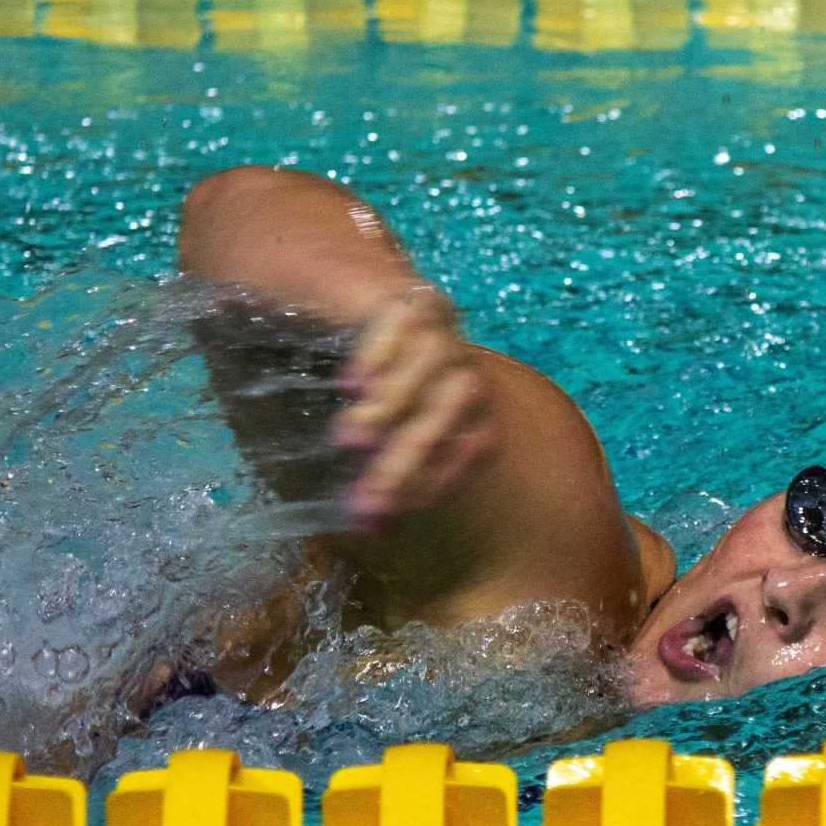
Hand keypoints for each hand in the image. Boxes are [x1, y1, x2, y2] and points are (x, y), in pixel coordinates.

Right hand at [330, 283, 494, 528]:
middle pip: (454, 410)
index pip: (477, 444)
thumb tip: (366, 529)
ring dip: (395, 403)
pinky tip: (349, 385)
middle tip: (367, 500)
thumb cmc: (378, 378)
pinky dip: (380, 352)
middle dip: (409, 459)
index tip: (397, 510)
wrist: (366, 296)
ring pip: (434, 363)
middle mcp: (464, 365)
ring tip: (350, 440)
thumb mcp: (383, 427)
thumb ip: (379, 469)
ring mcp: (441, 328)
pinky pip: (404, 320)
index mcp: (471, 402)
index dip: (442, 478)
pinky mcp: (409, 296)